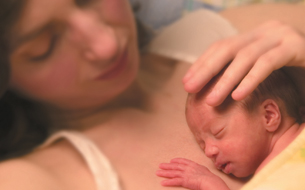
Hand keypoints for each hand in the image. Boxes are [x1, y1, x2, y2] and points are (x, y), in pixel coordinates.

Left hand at [156, 158, 229, 189]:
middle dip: (167, 166)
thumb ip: (200, 169)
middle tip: (160, 165)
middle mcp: (188, 168)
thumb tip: (200, 170)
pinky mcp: (184, 181)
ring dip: (164, 173)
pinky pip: (174, 181)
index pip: (183, 161)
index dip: (176, 160)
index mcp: (193, 164)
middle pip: (175, 166)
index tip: (171, 160)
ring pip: (173, 173)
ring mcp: (185, 174)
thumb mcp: (205, 170)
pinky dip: (168, 182)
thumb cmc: (210, 178)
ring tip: (158, 172)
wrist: (210, 181)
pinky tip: (163, 183)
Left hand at [183, 21, 304, 105]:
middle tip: (189, 88)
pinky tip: (237, 96)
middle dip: (206, 69)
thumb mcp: (260, 69)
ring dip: (225, 80)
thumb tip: (210, 88)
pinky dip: (250, 80)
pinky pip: (267, 63)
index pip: (221, 46)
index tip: (186, 82)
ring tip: (212, 101)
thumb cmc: (292, 72)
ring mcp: (281, 36)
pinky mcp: (297, 47)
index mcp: (254, 35)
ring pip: (245, 57)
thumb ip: (240, 72)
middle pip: (227, 48)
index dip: (201, 63)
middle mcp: (265, 31)